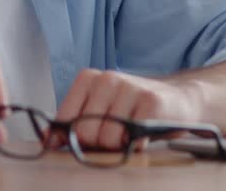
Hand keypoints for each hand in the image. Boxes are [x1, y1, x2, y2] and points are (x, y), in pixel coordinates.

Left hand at [56, 69, 201, 150]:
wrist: (178, 99)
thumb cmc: (133, 108)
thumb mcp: (99, 110)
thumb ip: (73, 123)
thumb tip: (46, 141)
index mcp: (88, 79)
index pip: (64, 121)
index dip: (74, 138)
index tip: (89, 139)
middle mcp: (107, 79)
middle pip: (84, 133)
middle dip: (99, 144)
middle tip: (116, 135)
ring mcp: (130, 88)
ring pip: (107, 139)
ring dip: (120, 146)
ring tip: (131, 133)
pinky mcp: (151, 102)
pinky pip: (133, 138)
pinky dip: (138, 144)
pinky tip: (144, 134)